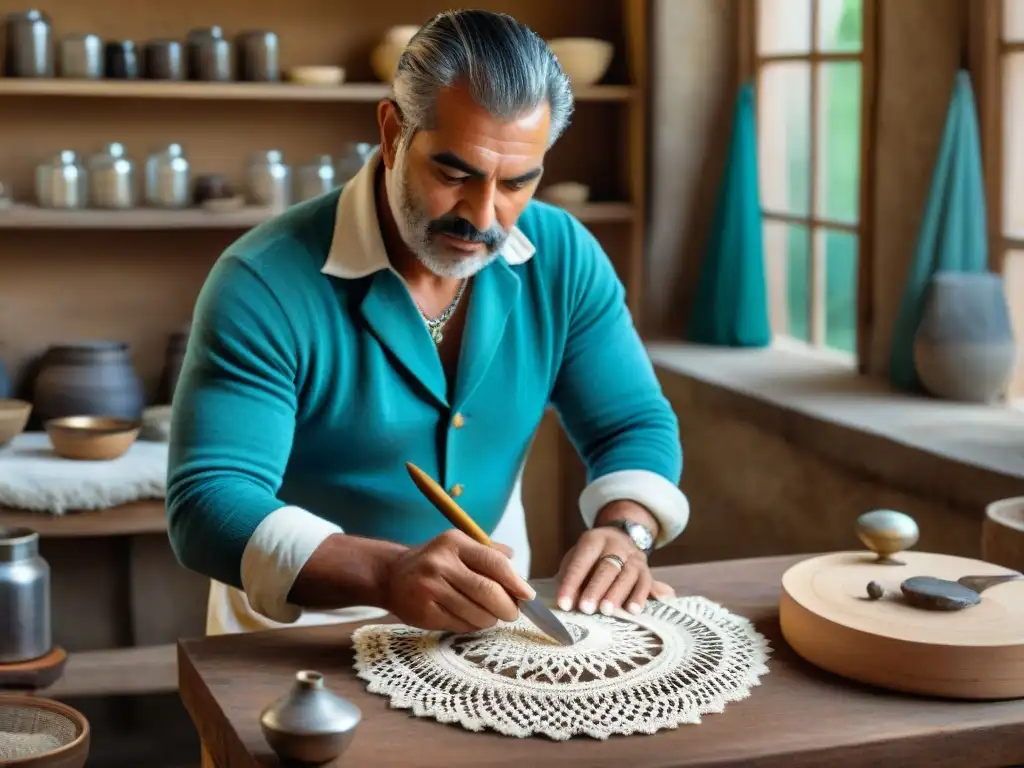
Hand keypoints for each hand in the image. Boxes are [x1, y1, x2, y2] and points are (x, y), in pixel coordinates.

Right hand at [382, 530, 534, 632]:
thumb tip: (516, 566)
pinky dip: (473, 626)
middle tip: (512, 613)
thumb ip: (488, 553)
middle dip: (508, 607)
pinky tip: (470, 619)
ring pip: (476, 613)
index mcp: (454, 543)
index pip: (494, 563)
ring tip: (490, 616)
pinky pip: (460, 625)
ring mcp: (430, 588)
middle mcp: (441, 563)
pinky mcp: (424, 612)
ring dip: (491, 619)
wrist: (391, 575)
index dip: (515, 582)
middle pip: (488, 592)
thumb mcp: (458, 546)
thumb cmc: (433, 562)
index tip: (528, 596)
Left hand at [555, 526, 657, 615]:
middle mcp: (616, 545)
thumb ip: (571, 578)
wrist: (620, 539)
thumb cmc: (592, 557)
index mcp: (594, 540)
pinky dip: (640, 597)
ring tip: (607, 611)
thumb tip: (571, 602)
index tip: (563, 604)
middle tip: (586, 609)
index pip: (582, 561)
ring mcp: (634, 558)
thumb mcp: (577, 559)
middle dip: (595, 589)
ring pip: (628, 575)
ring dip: (617, 594)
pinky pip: (646, 584)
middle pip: (607, 567)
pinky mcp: (646, 571)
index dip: (572, 582)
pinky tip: (633, 610)